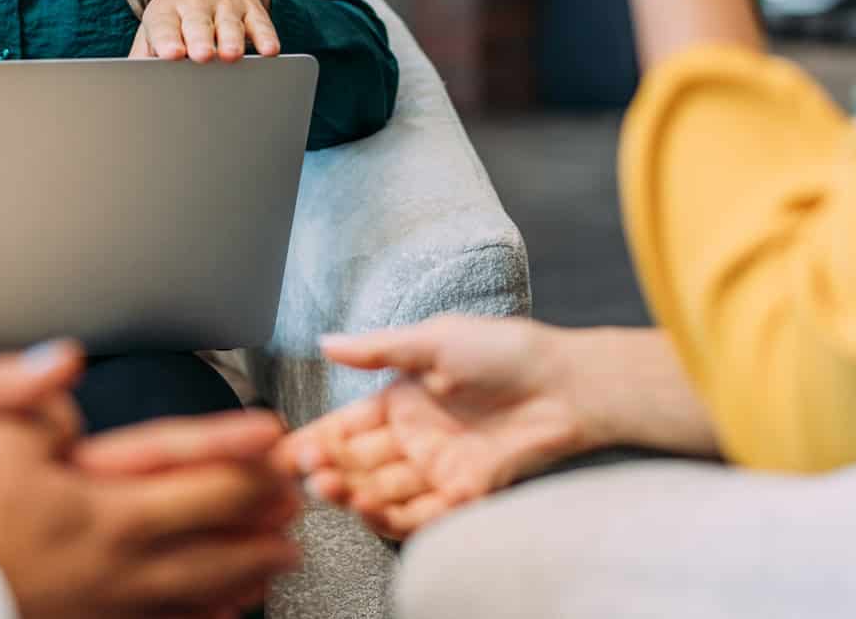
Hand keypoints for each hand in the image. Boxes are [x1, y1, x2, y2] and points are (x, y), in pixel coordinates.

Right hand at [0, 409, 304, 618]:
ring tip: (283, 558)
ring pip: (203, 586)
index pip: (193, 470)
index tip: (278, 439)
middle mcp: (121, 558)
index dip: (239, 451)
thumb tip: (65, 379)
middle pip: (215, 532)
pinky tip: (225, 612)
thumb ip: (36, 402)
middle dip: (263, 511)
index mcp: (105, 505)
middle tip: (302, 497)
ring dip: (249, 567)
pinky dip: (207, 615)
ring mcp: (110, 601)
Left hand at [130, 0, 280, 62]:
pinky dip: (266, 36)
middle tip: (201, 56)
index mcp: (167, 10)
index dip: (167, 39)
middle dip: (200, 39)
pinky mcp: (252, 5)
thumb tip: (127, 81)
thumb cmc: (179, 11)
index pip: (165, 25)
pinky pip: (261, 22)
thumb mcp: (159, 24)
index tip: (170, 54)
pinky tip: (269, 50)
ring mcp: (226, 3)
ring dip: (231, 39)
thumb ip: (144, 52)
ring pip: (230, 22)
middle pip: (198, 22)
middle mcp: (196, 3)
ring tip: (231, 55)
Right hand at [278, 318, 591, 539]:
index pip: (348, 426)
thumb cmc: (506, 350)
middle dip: (329, 470)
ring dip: (354, 494)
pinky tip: (370, 509)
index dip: (318, 438)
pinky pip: (422, 514)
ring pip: (383, 492)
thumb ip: (379, 350)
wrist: (566, 382)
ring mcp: (438, 467)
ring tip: (333, 490)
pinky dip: (393, 517)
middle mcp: (415, 438)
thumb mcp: (434, 339)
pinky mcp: (465, 492)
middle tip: (308, 473)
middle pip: (359, 464)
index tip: (288, 450)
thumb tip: (326, 342)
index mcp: (402, 400)